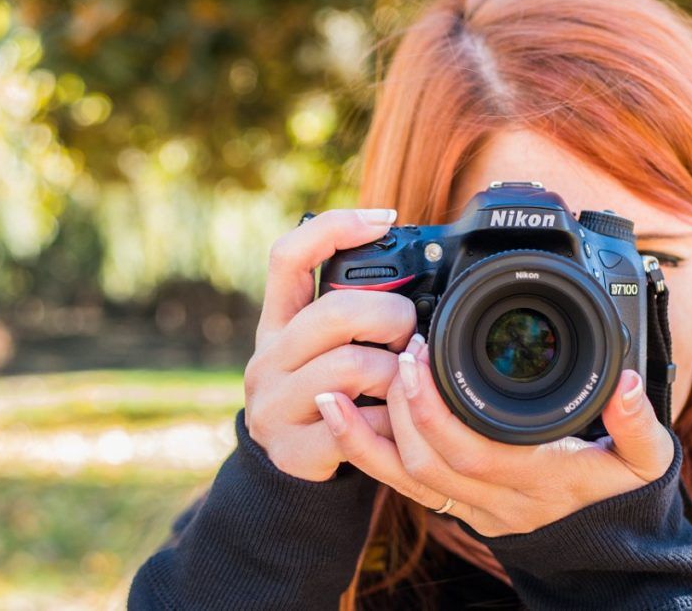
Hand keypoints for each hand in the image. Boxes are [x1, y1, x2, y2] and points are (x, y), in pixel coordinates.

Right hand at [243, 208, 415, 480]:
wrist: (288, 470)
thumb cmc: (326, 395)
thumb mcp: (326, 349)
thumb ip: (355, 313)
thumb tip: (424, 272)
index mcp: (278, 323)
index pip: (287, 256)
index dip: (335, 228)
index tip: (385, 220)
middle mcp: (267, 358)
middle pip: (335, 312)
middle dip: (391, 316)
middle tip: (409, 332)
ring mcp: (274, 405)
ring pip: (352, 366)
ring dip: (397, 375)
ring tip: (404, 382)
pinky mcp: (293, 448)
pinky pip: (358, 425)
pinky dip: (389, 422)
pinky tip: (393, 422)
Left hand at [315, 334, 673, 535]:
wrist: (596, 548)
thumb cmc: (613, 494)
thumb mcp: (645, 462)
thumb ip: (640, 425)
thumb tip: (629, 384)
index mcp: (538, 481)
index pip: (473, 452)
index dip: (436, 408)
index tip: (422, 353)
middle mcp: (495, 501)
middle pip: (426, 462)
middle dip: (401, 405)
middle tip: (400, 350)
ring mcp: (466, 507)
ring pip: (400, 477)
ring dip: (367, 429)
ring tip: (348, 379)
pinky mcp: (447, 503)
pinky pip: (393, 482)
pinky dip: (358, 448)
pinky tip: (334, 412)